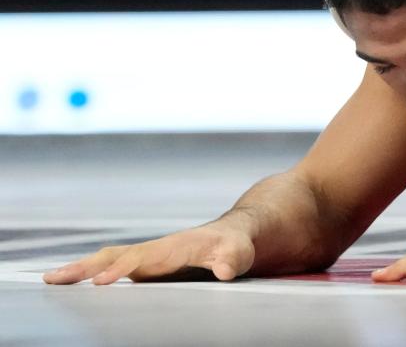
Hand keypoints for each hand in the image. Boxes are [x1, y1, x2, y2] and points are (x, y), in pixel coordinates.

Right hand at [43, 223, 255, 284]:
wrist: (233, 236)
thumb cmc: (235, 246)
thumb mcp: (238, 252)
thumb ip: (232, 259)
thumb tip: (226, 269)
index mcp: (172, 247)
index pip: (141, 257)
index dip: (121, 269)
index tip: (99, 282)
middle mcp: (154, 251)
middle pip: (114, 256)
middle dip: (85, 267)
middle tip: (54, 279)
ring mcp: (147, 259)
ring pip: (108, 261)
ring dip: (79, 270)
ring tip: (50, 281)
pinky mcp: (145, 269)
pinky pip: (112, 270)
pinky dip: (89, 274)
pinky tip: (70, 285)